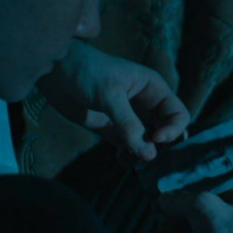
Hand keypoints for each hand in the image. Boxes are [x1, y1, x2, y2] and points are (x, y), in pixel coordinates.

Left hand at [37, 40, 189, 160]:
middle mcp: (145, 104)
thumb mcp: (110, 95)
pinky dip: (129, 156)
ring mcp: (129, 118)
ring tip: (132, 160)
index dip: (173, 130)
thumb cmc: (86, 72)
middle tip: (145, 157)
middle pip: (166, 131)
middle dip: (159, 147)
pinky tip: (121, 158)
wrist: (54, 72)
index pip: (177, 114)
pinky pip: (128, 147)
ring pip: (147, 143)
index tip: (156, 140)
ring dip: (143, 155)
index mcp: (153, 89)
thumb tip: (149, 154)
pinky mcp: (112, 128)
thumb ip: (129, 124)